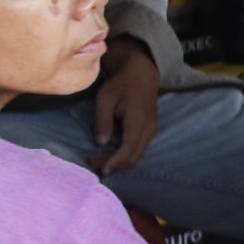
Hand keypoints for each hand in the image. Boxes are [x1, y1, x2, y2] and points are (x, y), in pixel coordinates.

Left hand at [92, 38, 161, 174]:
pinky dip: (123, 153)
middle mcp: (148, 129)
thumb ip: (103, 121)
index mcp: (138, 121)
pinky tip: (108, 147)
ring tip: (97, 157)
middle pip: (134, 157)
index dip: (115, 162)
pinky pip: (137, 148)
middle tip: (93, 163)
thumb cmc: (121, 84)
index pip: (128, 149)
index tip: (101, 169)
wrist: (142, 73)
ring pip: (136, 154)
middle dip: (114, 165)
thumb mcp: (105, 98)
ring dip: (118, 160)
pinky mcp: (148, 130)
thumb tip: (101, 143)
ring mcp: (150, 130)